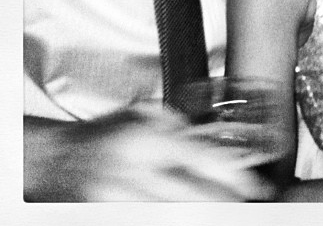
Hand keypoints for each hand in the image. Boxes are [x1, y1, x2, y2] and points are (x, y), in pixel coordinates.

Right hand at [24, 105, 274, 201]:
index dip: (233, 176)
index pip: (200, 161)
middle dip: (224, 204)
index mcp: (143, 141)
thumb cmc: (104, 134)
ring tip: (222, 209)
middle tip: (244, 203)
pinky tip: (192, 212)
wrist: (59, 160)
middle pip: (193, 199)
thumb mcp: (145, 116)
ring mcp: (118, 202)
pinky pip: (153, 220)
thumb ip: (179, 130)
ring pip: (175, 216)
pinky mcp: (110, 217)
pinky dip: (176, 217)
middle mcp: (131, 174)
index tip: (253, 185)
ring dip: (203, 213)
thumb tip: (214, 147)